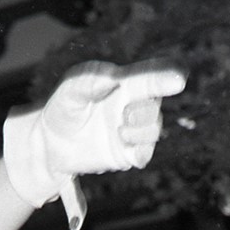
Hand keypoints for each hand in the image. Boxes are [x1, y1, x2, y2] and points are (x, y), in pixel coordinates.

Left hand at [2, 61, 184, 229]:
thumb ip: (89, 79)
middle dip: (144, 110)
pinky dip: (138, 152)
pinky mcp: (129, 153)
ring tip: (118, 131)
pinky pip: (144, 154)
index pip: (150, 76)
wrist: (51, 145)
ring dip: (140, 130)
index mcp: (124, 84)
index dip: (166, 75)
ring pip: (154, 128)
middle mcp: (133, 105)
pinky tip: (123, 146)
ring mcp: (133, 130)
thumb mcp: (69, 91)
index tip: (179, 77)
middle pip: (155, 104)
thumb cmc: (63, 109)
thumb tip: (115, 76)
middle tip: (124, 115)